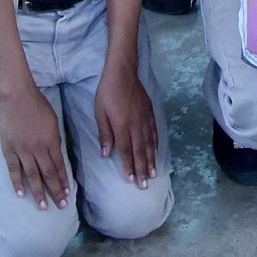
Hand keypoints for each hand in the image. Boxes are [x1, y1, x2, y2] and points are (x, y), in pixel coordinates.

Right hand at [0, 83, 70, 210]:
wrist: (18, 97)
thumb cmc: (38, 105)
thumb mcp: (53, 121)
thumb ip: (54, 140)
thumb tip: (56, 156)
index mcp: (51, 140)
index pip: (59, 165)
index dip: (63, 180)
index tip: (67, 193)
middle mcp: (38, 149)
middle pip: (48, 173)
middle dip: (55, 190)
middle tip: (60, 206)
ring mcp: (23, 151)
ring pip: (32, 176)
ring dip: (38, 192)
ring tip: (43, 206)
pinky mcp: (9, 151)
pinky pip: (14, 170)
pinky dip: (17, 183)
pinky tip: (22, 195)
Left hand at [95, 62, 158, 186]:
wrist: (123, 71)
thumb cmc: (107, 92)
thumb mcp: (100, 113)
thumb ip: (105, 134)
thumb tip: (106, 154)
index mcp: (122, 126)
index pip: (126, 151)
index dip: (129, 167)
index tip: (132, 181)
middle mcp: (136, 125)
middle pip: (140, 151)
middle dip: (142, 169)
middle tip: (146, 185)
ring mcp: (145, 118)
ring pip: (149, 143)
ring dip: (151, 160)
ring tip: (153, 174)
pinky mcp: (150, 111)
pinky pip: (154, 131)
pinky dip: (155, 144)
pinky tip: (156, 152)